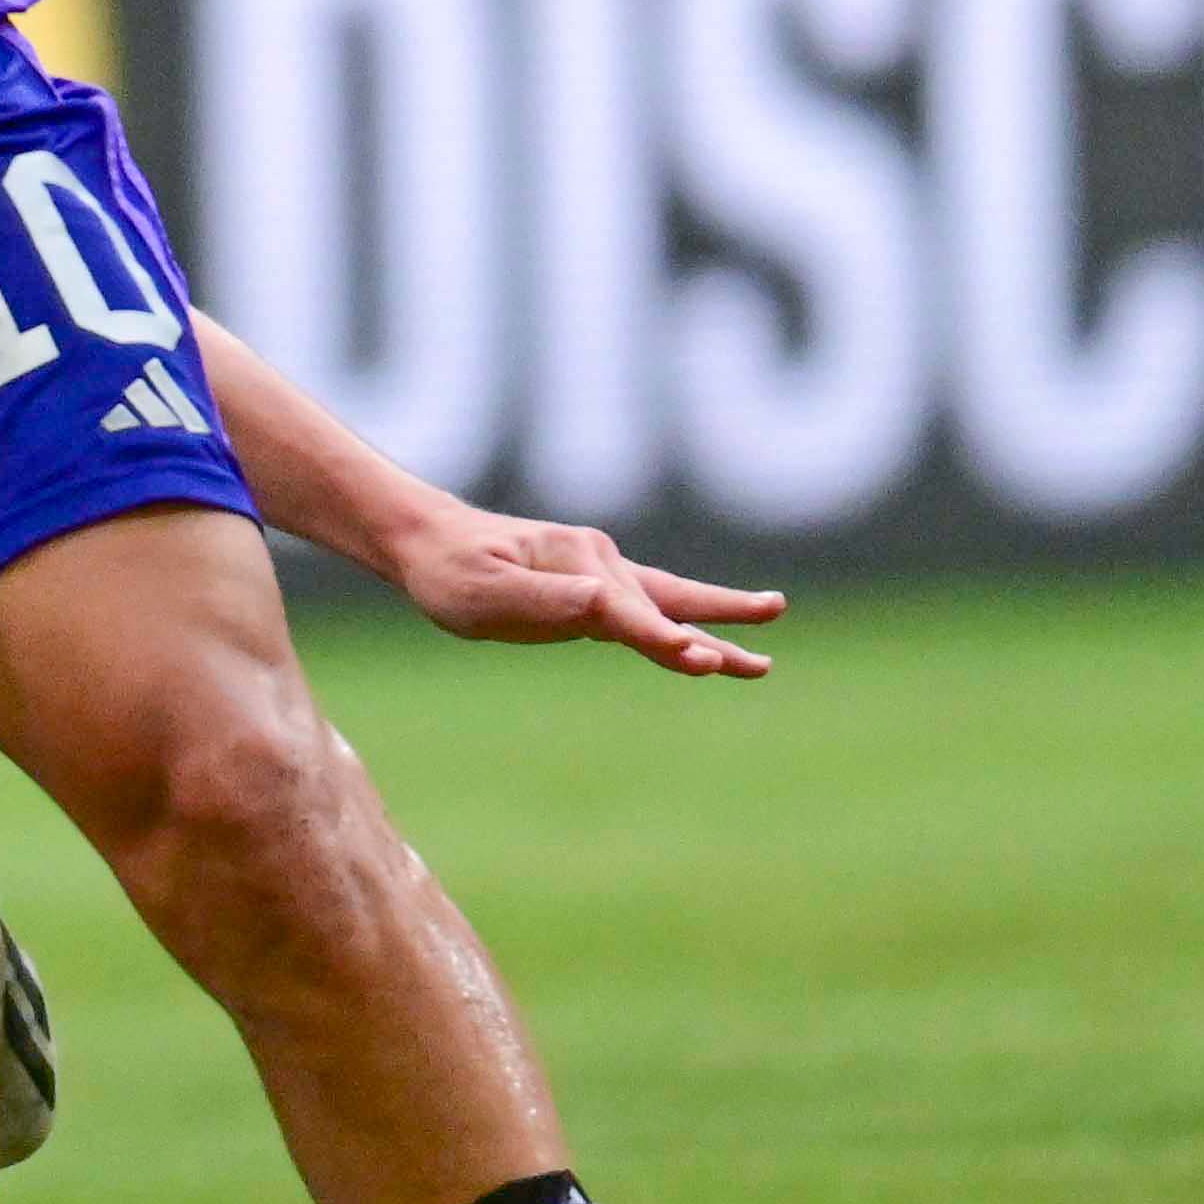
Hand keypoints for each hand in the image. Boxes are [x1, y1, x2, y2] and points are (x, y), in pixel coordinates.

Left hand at [377, 497, 775, 678]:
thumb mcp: (488, 593)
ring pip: (668, 606)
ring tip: (760, 656)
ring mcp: (600, 576)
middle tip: (774, 615)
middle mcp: (600, 563)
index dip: (662, 637)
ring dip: (717, 626)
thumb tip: (601, 602)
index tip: (699, 657)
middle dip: (723, 614)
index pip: (630, 610)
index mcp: (580, 562)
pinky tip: (697, 646)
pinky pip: (646, 615)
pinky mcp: (592, 593)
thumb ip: (545, 599)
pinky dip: (679, 630)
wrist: (429, 545)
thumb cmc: (452, 572)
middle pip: (672, 598)